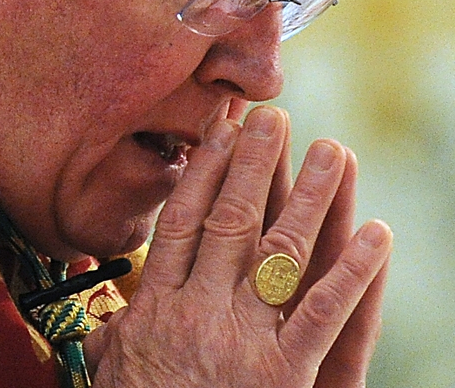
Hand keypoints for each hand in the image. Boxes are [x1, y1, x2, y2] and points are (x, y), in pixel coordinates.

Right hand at [83, 106, 391, 387]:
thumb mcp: (116, 374)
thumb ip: (114, 337)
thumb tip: (102, 312)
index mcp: (158, 305)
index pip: (183, 220)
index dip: (205, 169)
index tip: (223, 128)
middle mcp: (199, 310)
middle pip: (230, 221)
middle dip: (255, 164)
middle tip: (276, 118)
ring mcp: (242, 339)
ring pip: (280, 253)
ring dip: (311, 198)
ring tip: (333, 151)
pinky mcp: (283, 375)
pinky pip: (322, 314)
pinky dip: (353, 272)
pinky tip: (378, 234)